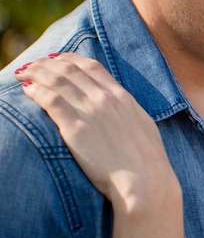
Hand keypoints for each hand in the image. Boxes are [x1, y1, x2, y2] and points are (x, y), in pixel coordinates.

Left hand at [14, 53, 179, 214]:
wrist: (144, 179)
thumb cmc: (146, 158)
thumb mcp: (142, 123)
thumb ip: (126, 110)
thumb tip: (119, 106)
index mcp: (122, 96)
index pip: (91, 66)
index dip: (70, 58)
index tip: (57, 58)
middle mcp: (105, 98)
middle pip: (70, 69)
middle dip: (47, 64)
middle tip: (33, 65)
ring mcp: (90, 112)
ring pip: (57, 80)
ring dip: (37, 73)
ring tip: (24, 73)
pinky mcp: (75, 129)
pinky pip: (51, 101)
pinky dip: (37, 92)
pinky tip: (28, 90)